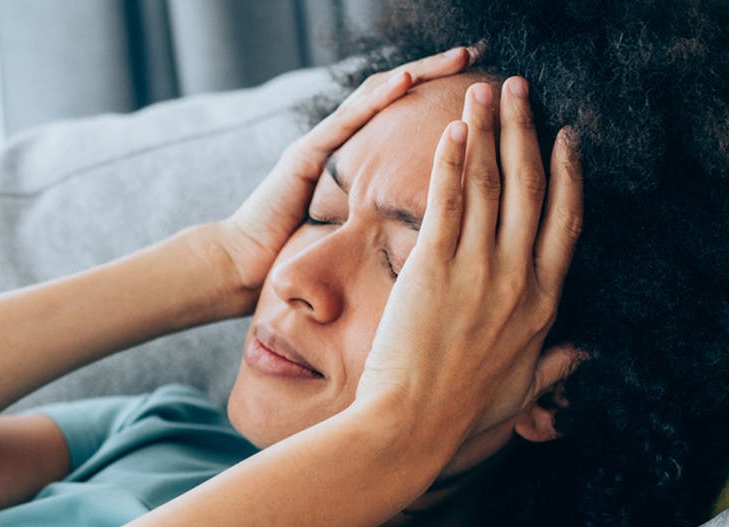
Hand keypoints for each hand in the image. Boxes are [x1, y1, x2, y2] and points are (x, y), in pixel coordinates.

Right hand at [203, 46, 479, 294]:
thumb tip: (438, 233)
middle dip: (436, 73)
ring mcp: (320, 146)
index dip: (442, 102)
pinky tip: (406, 81)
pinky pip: (347, 120)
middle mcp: (340, 147)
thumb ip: (386, 224)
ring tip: (454, 58)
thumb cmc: (298, 261)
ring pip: (374, 97)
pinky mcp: (304, 156)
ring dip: (416, 73)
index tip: (484, 94)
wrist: (244, 268)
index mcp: (357, 165)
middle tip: (475, 55)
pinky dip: (378, 99)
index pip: (404, 120)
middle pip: (394, 97)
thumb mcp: (357, 240)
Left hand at [351, 75, 583, 456]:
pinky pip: (448, 200)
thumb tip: (586, 355)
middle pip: (530, 187)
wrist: (409, 428)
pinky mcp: (434, 268)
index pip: (566, 222)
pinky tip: (454, 128)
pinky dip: (453, 160)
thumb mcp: (523, 391)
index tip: (568, 137)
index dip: (569, 174)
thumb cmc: (461, 415)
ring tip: (486, 90)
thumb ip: (557, 365)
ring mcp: (478, 270)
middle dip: (527, 129)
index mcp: (544, 304)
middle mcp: (517, 279)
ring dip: (489, 128)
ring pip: (490, 182)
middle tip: (521, 88)